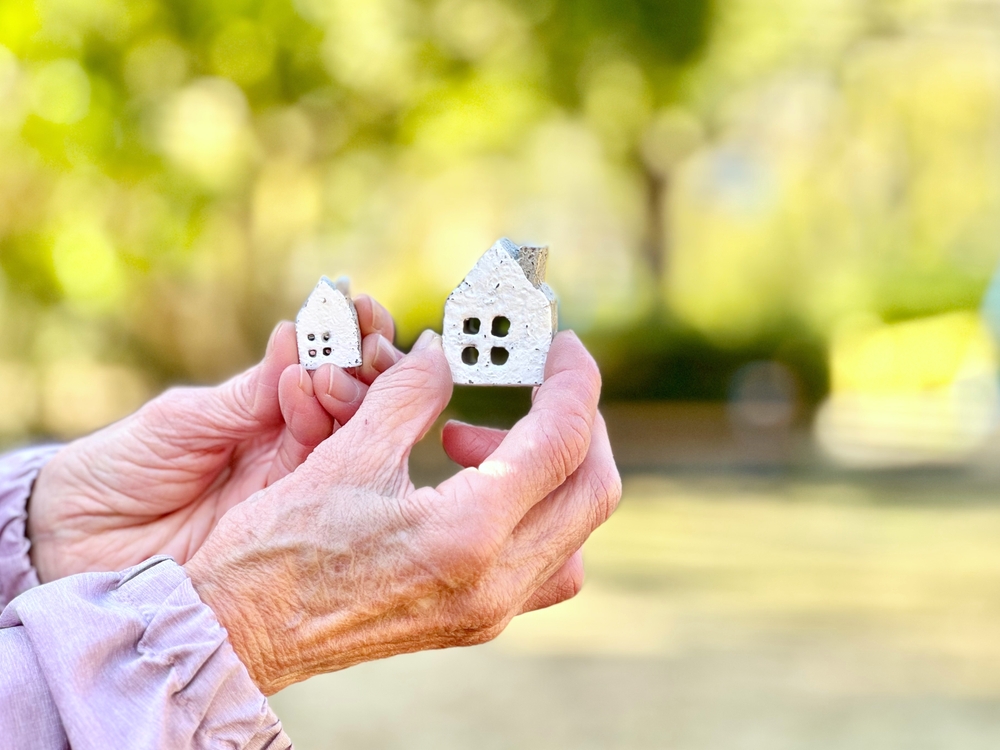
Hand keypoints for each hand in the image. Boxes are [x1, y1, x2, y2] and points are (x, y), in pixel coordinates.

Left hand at [28, 296, 401, 582]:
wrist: (79, 544)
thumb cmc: (120, 469)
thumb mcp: (181, 420)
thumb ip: (245, 395)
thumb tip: (295, 336)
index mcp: (262, 410)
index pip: (320, 369)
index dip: (345, 339)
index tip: (360, 311)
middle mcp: (285, 445)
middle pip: (348, 403)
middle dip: (365, 367)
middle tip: (366, 343)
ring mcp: (291, 485)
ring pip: (348, 438)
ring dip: (352, 399)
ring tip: (332, 375)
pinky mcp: (289, 524)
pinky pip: (326, 482)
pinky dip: (333, 444)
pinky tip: (326, 409)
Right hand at [184, 330, 620, 694]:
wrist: (236, 636)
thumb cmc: (275, 550)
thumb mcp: (344, 456)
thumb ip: (409, 394)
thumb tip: (442, 354)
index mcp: (467, 533)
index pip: (562, 442)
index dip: (572, 380)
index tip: (560, 345)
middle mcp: (495, 581)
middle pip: (592, 490)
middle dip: (578, 423)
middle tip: (535, 383)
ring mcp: (490, 610)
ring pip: (574, 531)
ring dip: (553, 471)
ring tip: (471, 438)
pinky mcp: (475, 620)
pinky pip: (542, 561)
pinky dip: (530, 510)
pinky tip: (469, 485)